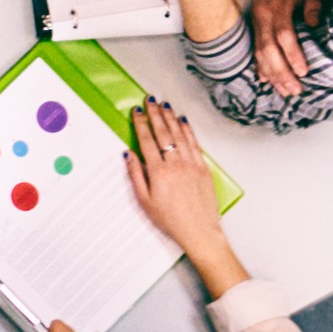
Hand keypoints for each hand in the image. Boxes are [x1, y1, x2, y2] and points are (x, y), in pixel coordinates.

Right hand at [123, 96, 232, 271]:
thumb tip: (129, 156)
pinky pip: (195, 144)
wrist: (199, 231)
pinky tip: (184, 122)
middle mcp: (176, 165)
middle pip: (163, 133)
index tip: (137, 112)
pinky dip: (188, 131)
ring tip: (165, 106)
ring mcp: (191, 165)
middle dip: (155, 114)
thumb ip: (135, 175)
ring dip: (171, 118)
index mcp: (158, 172)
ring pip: (179, 135)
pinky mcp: (203, 169)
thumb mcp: (144, 201)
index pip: (147, 140)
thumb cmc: (171, 220)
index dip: (141, 123)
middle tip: (150, 101)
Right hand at [247, 0, 315, 97]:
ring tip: (284, 91)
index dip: (293, 55)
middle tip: (295, 90)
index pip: (284, 35)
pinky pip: (255, 49)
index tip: (304, 71)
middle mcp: (264, 17)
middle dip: (281, 72)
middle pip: (269, 50)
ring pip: (260, 53)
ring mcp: (257, 22)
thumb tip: (316, 26)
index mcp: (278, 7)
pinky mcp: (255, 25)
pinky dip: (259, 66)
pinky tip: (265, 80)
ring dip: (271, 74)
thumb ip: (313, 5)